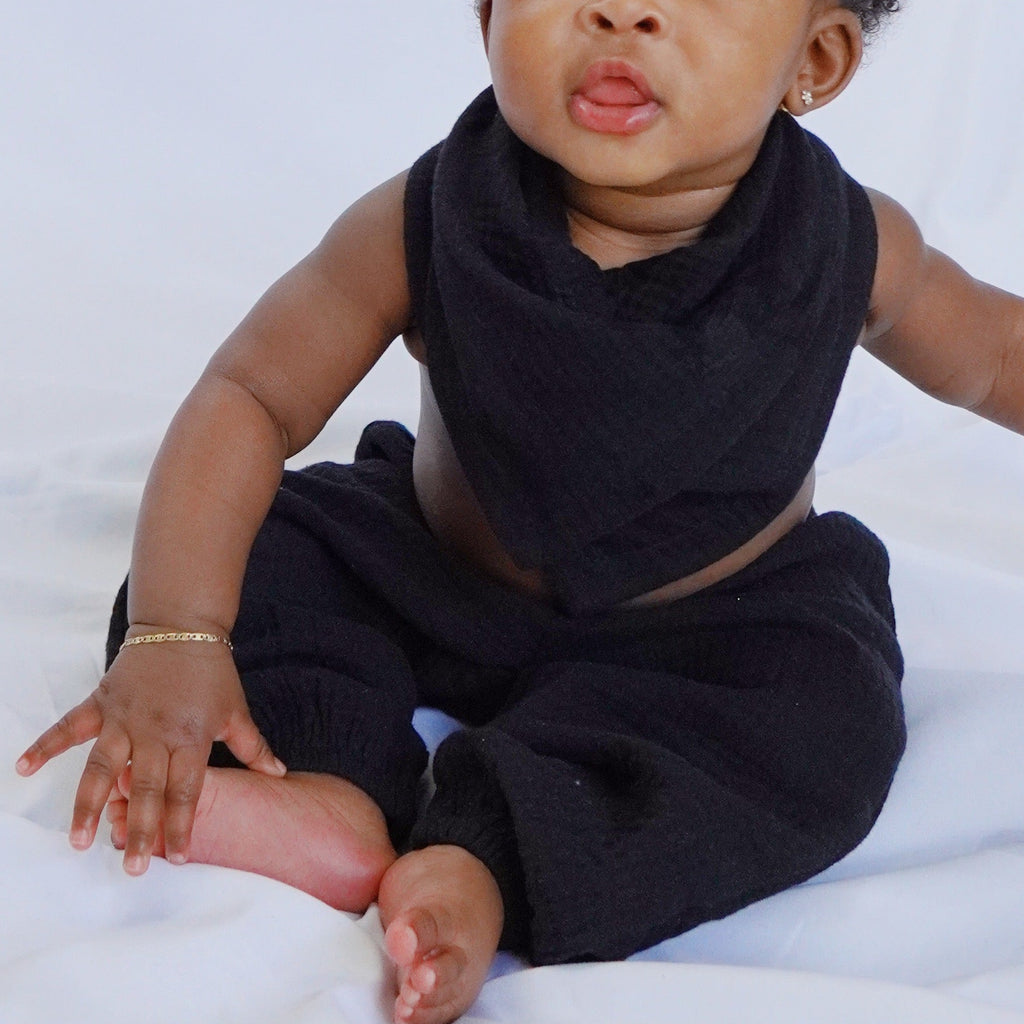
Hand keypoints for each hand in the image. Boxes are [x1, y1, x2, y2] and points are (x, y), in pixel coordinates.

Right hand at [15, 641, 284, 873]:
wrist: (181, 626)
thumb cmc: (211, 672)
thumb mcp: (236, 710)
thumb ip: (253, 747)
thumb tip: (279, 774)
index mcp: (190, 738)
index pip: (186, 791)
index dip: (183, 825)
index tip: (180, 858)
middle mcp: (154, 733)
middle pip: (145, 789)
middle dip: (139, 829)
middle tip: (132, 867)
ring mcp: (123, 719)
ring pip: (102, 768)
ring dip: (89, 805)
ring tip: (80, 840)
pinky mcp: (100, 702)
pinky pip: (68, 726)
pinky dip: (45, 744)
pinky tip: (23, 767)